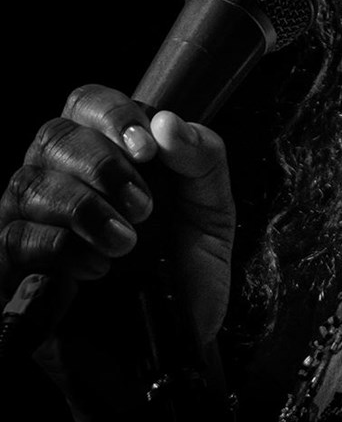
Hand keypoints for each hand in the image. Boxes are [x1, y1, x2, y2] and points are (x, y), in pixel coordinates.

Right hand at [0, 83, 235, 351]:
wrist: (173, 348)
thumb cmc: (185, 268)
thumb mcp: (213, 208)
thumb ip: (202, 157)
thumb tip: (167, 122)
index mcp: (107, 148)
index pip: (88, 101)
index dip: (113, 115)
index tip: (147, 148)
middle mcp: (62, 175)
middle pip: (54, 136)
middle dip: (101, 166)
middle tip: (143, 209)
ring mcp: (32, 220)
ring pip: (28, 184)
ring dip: (82, 209)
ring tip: (125, 244)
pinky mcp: (14, 269)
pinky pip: (14, 239)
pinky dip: (59, 249)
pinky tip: (96, 269)